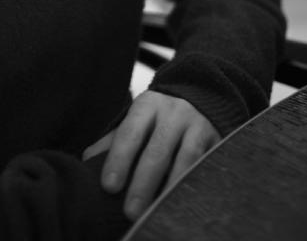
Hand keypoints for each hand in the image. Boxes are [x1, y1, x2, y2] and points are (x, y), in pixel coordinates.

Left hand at [83, 91, 219, 221]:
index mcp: (148, 105)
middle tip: (130, 211)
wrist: (204, 93)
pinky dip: (195, 185)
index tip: (109, 186)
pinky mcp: (218, 140)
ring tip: (158, 212)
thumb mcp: (138, 118)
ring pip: (186, 159)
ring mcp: (198, 126)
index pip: (130, 132)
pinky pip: (206, 166)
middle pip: (157, 150)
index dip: (119, 159)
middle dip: (143, 183)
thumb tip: (87, 161)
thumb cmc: (161, 115)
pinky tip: (183, 203)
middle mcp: (174, 113)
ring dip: (171, 188)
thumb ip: (115, 139)